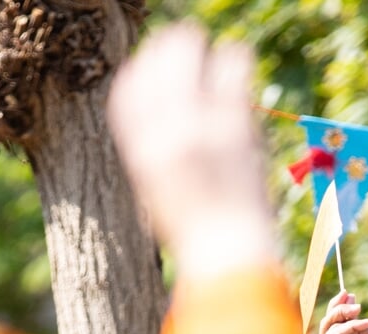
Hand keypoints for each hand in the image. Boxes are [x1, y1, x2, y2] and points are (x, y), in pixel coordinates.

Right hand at [107, 26, 276, 278]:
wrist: (228, 255)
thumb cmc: (196, 234)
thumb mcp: (158, 194)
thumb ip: (157, 153)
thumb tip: (167, 120)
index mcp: (139, 152)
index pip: (128, 90)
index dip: (140, 71)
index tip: (152, 63)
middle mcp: (163, 132)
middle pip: (156, 62)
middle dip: (170, 48)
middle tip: (187, 44)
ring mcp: (198, 125)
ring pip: (192, 55)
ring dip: (202, 49)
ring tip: (215, 54)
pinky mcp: (235, 124)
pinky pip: (231, 69)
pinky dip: (235, 59)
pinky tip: (239, 59)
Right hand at [314, 293, 367, 333]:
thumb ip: (353, 321)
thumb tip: (349, 297)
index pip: (328, 323)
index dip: (335, 306)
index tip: (347, 293)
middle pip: (327, 321)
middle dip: (342, 309)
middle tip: (358, 304)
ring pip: (333, 327)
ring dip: (354, 321)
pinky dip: (353, 327)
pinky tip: (367, 328)